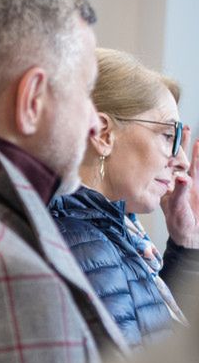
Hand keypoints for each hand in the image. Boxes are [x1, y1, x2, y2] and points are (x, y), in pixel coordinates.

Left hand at [163, 126, 198, 248]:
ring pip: (194, 163)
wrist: (192, 235)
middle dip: (182, 143)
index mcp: (168, 186)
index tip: (167, 137)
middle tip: (183, 126)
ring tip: (196, 135)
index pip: (167, 165)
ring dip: (195, 149)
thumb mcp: (177, 209)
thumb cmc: (179, 225)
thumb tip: (183, 177)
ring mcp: (192, 185)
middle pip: (181, 159)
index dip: (168, 152)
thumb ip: (180, 192)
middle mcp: (179, 183)